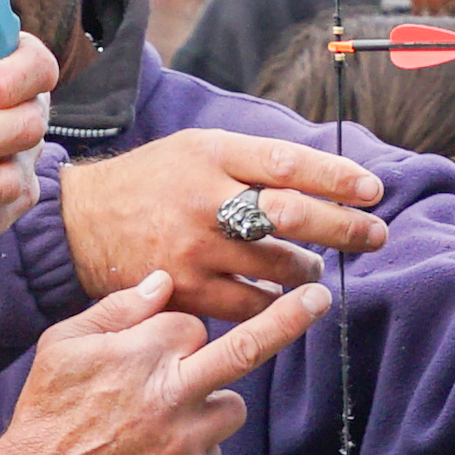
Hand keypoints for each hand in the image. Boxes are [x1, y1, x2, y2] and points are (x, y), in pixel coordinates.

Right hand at [0, 273, 333, 454]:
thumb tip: (162, 281)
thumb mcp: (64, 346)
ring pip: (231, 404)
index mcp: (142, 353)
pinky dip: (194, 443)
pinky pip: (215, 445)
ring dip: (208, 402)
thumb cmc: (49, 413)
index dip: (172, 334)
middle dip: (289, 317)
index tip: (153, 348)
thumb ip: (116, 310)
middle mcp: (173, 393)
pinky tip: (151, 452)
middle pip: (246, 347)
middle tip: (320, 296)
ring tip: (159, 421)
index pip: (189, 324)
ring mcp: (189, 437)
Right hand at [60, 126, 392, 319]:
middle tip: (374, 234)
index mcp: (210, 154)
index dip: (337, 177)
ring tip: (312, 268)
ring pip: (278, 266)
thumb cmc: (155, 184)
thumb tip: (328, 176)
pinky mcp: (184, 291)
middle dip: (344, 227)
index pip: (288, 163)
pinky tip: (279, 298)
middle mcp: (204, 198)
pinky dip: (273, 303)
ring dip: (308, 270)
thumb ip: (253, 161)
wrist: (81, 224)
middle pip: (292, 214)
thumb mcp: (197, 149)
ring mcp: (193, 248)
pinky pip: (249, 305)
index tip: (373, 190)